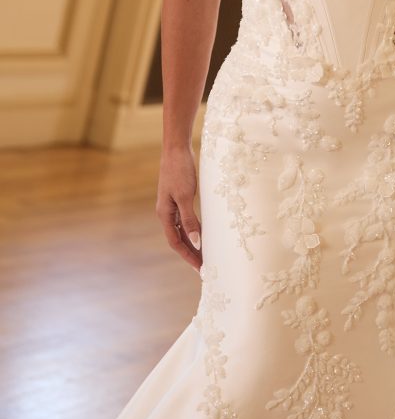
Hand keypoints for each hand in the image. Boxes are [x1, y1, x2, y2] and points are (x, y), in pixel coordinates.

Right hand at [156, 145, 202, 272]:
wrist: (176, 149)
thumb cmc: (180, 170)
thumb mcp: (185, 196)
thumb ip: (190, 220)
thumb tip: (196, 242)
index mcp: (165, 214)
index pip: (176, 243)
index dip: (188, 256)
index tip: (200, 269)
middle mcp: (167, 213)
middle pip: (179, 239)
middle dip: (191, 253)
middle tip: (205, 268)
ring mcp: (172, 205)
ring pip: (183, 230)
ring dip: (193, 243)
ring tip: (206, 255)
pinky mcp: (180, 198)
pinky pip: (187, 220)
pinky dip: (194, 229)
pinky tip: (204, 233)